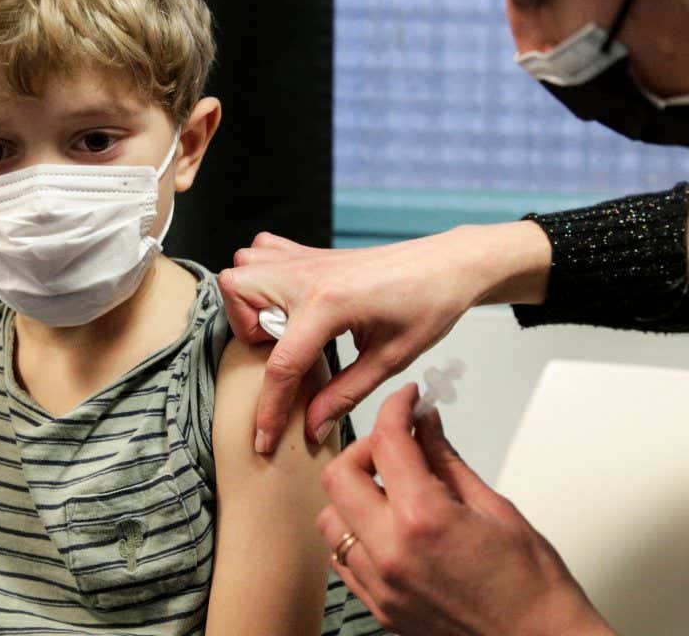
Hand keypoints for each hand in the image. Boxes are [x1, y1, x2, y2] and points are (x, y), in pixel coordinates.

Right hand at [218, 222, 550, 452]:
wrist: (451, 265)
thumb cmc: (431, 304)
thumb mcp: (391, 360)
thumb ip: (345, 394)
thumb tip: (313, 424)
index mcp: (330, 304)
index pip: (282, 364)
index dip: (269, 410)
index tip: (264, 437)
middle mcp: (310, 275)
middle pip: (238, 293)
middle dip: (245, 331)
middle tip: (278, 352)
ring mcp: (309, 259)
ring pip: (243, 268)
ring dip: (250, 301)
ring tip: (282, 327)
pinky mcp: (314, 253)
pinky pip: (264, 252)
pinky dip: (263, 275)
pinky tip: (287, 301)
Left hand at [315, 385, 614, 635]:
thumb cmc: (530, 585)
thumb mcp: (494, 506)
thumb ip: (447, 460)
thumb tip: (426, 426)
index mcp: (424, 520)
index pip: (387, 442)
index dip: (396, 408)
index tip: (407, 401)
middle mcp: (391, 554)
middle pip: (340, 475)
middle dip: (367, 448)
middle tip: (397, 444)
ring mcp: (380, 585)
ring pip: (330, 519)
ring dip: (354, 494)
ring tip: (391, 489)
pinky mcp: (380, 607)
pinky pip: (343, 559)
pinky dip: (355, 533)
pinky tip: (386, 526)